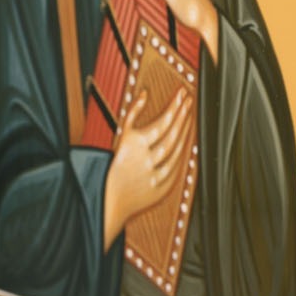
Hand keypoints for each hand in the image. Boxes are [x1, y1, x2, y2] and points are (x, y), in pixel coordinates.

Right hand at [102, 90, 194, 248]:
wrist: (106, 200)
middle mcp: (143, 160)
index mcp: (132, 145)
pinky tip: (186, 145)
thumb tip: (144, 94)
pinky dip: (182, 157)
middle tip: (189, 102)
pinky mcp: (158, 190)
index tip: (182, 94)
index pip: (161, 122)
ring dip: (185, 134)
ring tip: (189, 119)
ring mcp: (152, 176)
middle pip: (171, 135)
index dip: (174, 107)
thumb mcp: (119, 135)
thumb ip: (132, 113)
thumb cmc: (111, 165)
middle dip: (183, 116)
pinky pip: (175, 170)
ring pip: (176, 152)